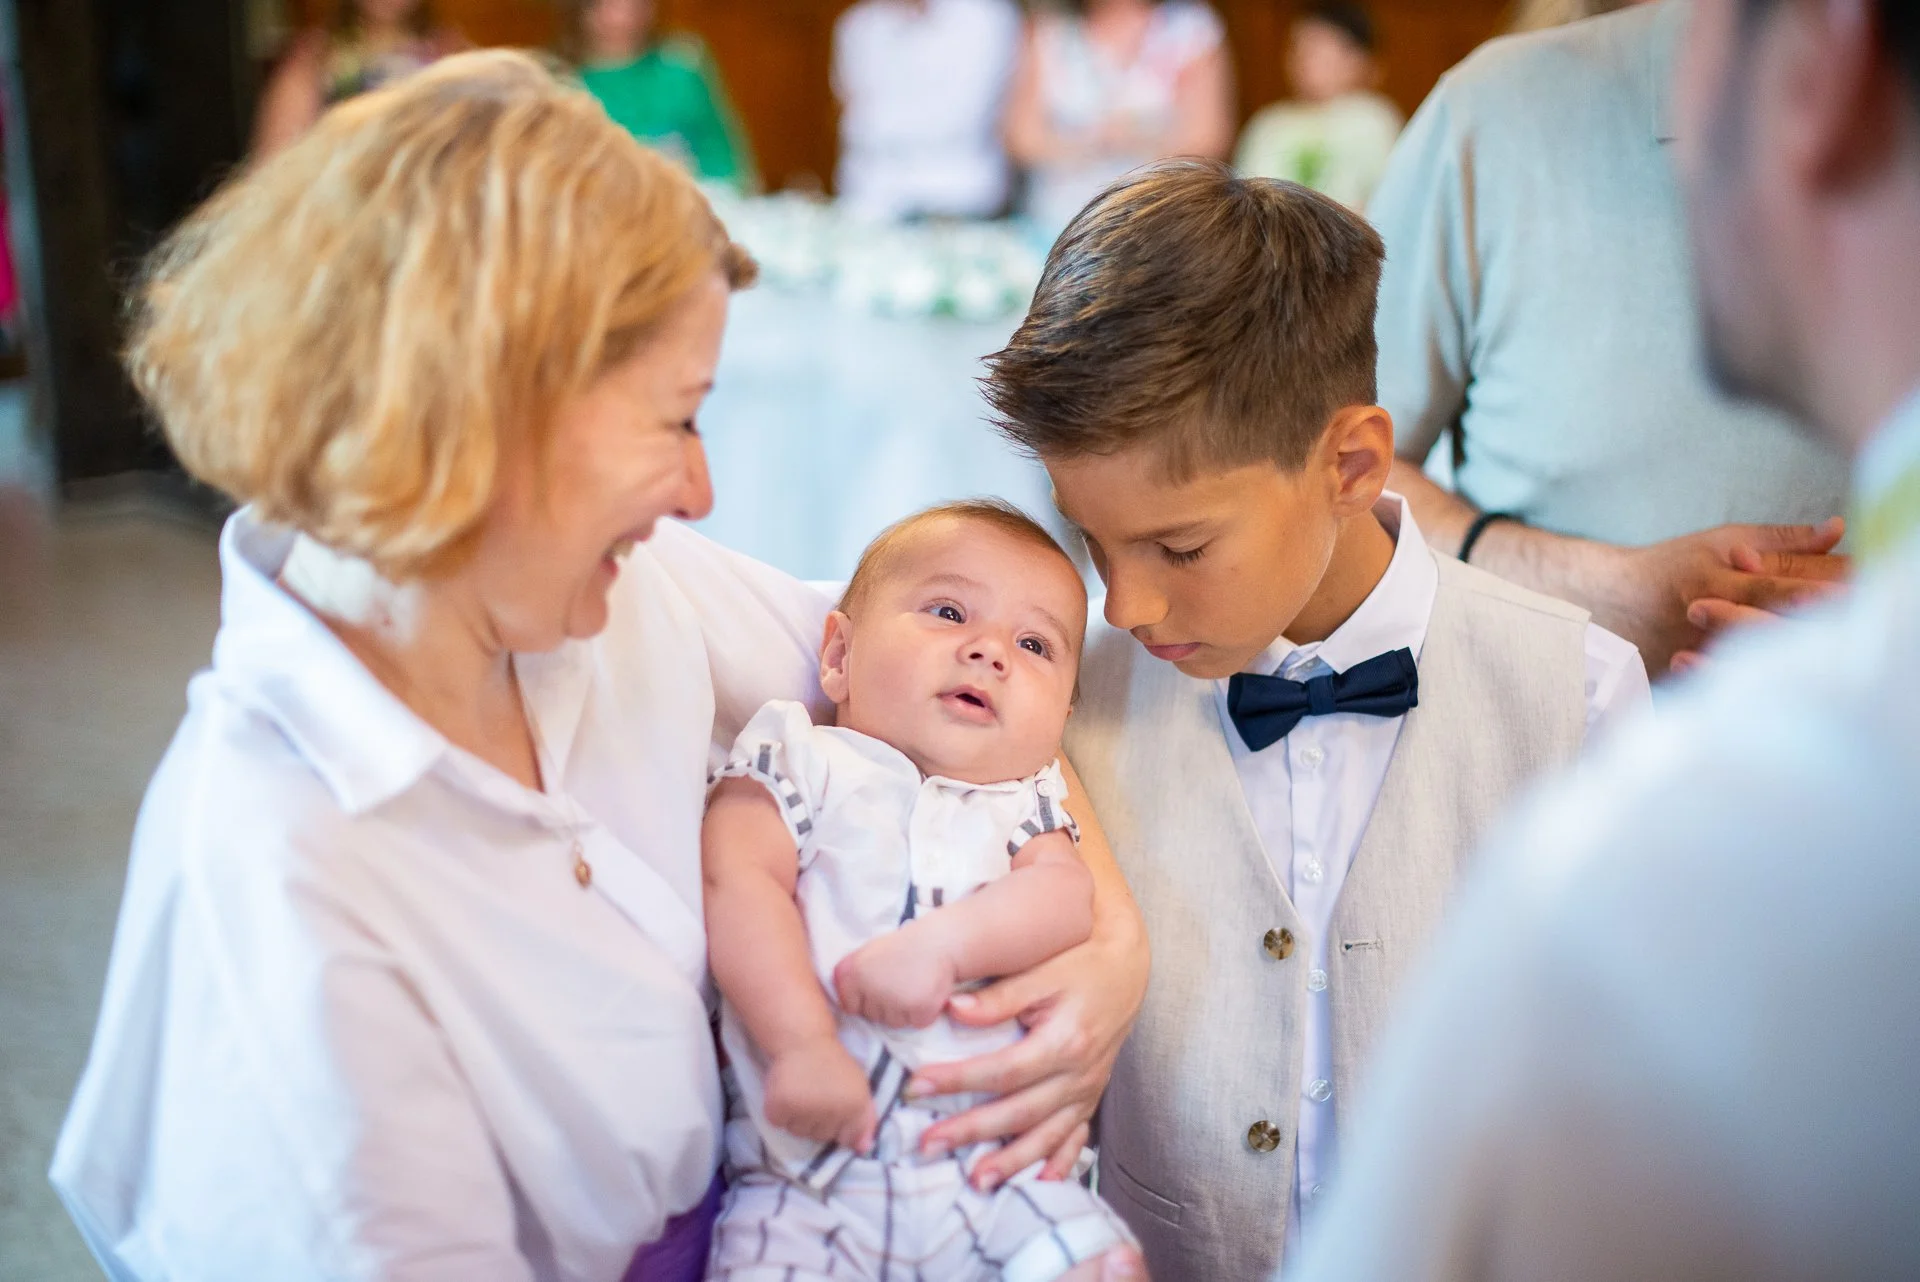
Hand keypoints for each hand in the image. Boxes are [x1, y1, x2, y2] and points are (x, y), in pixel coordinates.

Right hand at [763, 1036, 876, 1152]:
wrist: (804, 1041)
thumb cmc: (833, 1064)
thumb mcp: (859, 1087)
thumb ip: (865, 1120)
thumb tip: (862, 1149)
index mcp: (856, 1106)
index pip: (850, 1139)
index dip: (842, 1123)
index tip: (836, 1103)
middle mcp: (832, 1112)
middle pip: (822, 1137)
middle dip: (820, 1121)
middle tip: (817, 1094)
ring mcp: (804, 1112)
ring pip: (800, 1133)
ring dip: (800, 1118)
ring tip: (802, 1093)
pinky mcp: (779, 1109)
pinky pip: (781, 1124)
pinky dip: (781, 1113)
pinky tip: (788, 1094)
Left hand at [834, 925, 958, 1029]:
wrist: (941, 940)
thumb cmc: (903, 949)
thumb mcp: (868, 955)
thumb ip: (852, 979)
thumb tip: (843, 1009)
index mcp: (849, 972)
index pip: (849, 1007)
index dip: (866, 999)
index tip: (881, 982)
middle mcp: (867, 985)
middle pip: (871, 1017)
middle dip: (886, 1006)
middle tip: (902, 980)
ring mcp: (892, 998)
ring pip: (893, 1023)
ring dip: (904, 1010)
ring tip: (914, 983)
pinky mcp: (917, 1009)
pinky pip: (915, 1022)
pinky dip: (923, 1013)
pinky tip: (927, 990)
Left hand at [904, 922, 1147, 1190]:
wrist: (1126, 966)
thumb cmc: (1080, 961)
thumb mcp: (1042, 969)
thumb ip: (1000, 996)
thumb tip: (952, 1010)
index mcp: (1065, 1041)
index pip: (1003, 1070)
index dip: (958, 1081)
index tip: (918, 1087)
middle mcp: (1080, 1073)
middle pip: (1020, 1111)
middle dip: (972, 1131)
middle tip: (928, 1144)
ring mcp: (1089, 1089)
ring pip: (1046, 1135)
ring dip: (1011, 1161)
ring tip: (976, 1180)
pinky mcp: (1092, 1095)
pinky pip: (1075, 1138)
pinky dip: (1058, 1162)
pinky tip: (1039, 1181)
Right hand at [1588, 518, 1847, 673]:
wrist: (1605, 601)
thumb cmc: (1671, 567)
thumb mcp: (1721, 541)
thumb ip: (1782, 539)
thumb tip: (1839, 529)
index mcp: (1721, 578)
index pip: (1775, 586)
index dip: (1810, 592)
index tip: (1847, 596)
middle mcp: (1708, 614)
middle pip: (1763, 625)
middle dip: (1803, 626)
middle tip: (1844, 627)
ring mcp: (1691, 649)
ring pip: (1738, 661)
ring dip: (1773, 662)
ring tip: (1808, 664)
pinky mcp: (1677, 677)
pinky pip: (1710, 688)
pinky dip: (1737, 692)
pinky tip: (1768, 696)